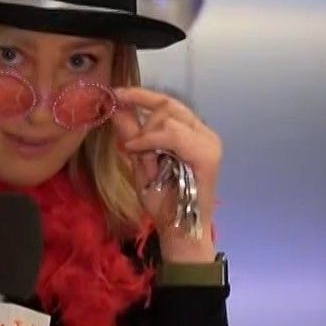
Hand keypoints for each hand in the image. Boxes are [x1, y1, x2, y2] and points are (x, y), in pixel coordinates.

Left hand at [110, 88, 220, 262]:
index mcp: (192, 134)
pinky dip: (151, 139)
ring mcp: (208, 143)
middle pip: (168, 105)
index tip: (116, 93)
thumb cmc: (163, 203)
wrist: (179, 232)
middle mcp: (204, 134)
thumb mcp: (141, 163)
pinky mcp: (207, 155)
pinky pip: (173, 134)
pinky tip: (137, 149)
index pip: (168, 104)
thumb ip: (132, 135)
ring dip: (145, 132)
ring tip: (136, 152)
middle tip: (122, 125)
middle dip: (140, 110)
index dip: (141, 95)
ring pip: (169, 117)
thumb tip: (116, 108)